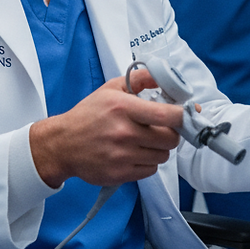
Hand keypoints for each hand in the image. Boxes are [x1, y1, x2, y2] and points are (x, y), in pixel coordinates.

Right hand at [29, 68, 182, 187]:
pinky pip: (150, 170)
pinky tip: (136, 153)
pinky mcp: (120, 173)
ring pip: (162, 156)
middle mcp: (124, 132)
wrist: (62, 144)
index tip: (187, 114)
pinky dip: (148, 163)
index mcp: (124, 108)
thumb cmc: (88, 115)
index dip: (183, 116)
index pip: (168, 115)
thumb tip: (164, 75)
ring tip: (145, 141)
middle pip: (170, 139)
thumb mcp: (111, 88)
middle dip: (171, 133)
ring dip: (159, 149)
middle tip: (162, 129)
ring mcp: (122, 155)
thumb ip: (140, 78)